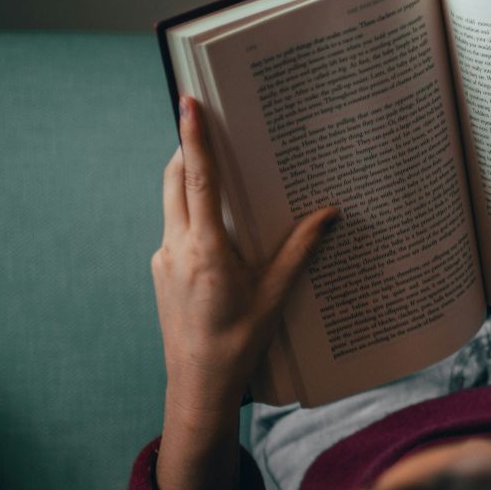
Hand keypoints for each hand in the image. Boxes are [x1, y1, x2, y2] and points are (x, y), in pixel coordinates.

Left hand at [153, 95, 337, 489]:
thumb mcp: (275, 297)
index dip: (194, 136)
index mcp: (205, 250)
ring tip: (220, 174)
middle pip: (175, 180)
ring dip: (190, 182)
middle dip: (188, 149)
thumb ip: (299, 251)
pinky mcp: (161, 272)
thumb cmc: (238, 345)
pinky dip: (192, 216)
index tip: (188, 101)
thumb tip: (329, 214)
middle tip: (206, 125)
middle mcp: (176, 248)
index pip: (198, 178)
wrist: (197, 388)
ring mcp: (163, 259)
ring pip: (172, 204)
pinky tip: (219, 229)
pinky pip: (175, 230)